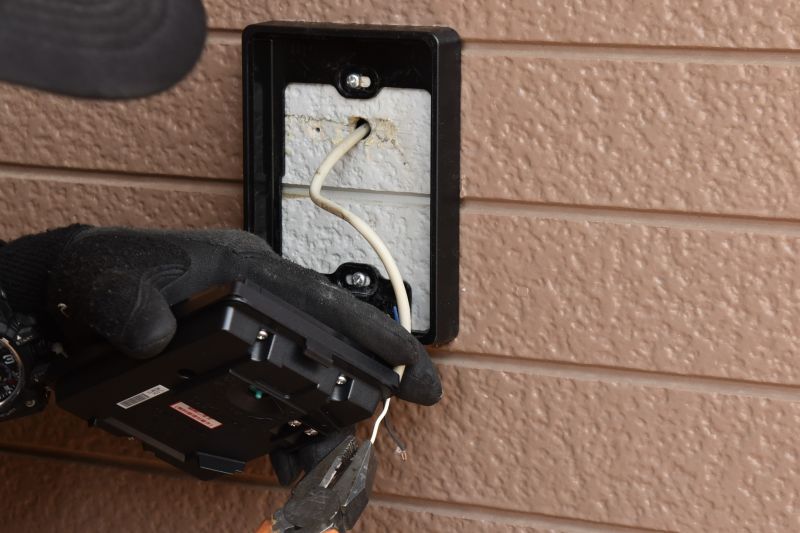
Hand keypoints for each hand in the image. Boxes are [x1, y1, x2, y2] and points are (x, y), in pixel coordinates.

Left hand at [0, 225, 441, 482]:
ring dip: (325, 412)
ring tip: (322, 456)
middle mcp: (260, 298)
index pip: (323, 302)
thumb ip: (130, 304)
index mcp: (246, 270)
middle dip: (374, 372)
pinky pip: (278, 389)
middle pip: (332, 337)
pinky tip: (284, 454)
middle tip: (416, 398)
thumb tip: (155, 334)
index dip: (373, 333)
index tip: (411, 363)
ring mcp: (252, 328)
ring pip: (310, 369)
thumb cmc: (103, 276)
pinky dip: (290, 422)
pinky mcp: (236, 356)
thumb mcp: (109, 283)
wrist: (78, 296)